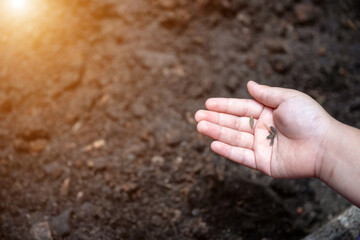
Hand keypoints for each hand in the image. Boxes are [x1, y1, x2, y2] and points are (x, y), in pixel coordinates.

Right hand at [195, 81, 332, 177]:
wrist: (324, 145)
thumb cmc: (309, 118)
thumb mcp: (287, 98)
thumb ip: (266, 93)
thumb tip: (249, 84)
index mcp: (267, 112)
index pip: (240, 108)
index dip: (224, 106)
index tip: (207, 103)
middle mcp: (261, 129)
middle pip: (233, 123)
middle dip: (214, 119)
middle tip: (196, 116)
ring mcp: (261, 146)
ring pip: (233, 138)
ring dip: (216, 132)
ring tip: (199, 127)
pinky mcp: (262, 162)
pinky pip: (241, 156)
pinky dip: (227, 151)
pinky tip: (213, 144)